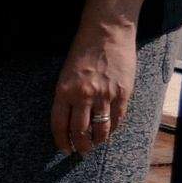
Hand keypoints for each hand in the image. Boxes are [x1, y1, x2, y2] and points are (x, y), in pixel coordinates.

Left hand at [49, 20, 134, 156]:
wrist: (107, 31)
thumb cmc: (84, 49)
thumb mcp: (66, 73)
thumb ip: (68, 95)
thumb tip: (71, 118)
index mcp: (64, 90)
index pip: (59, 125)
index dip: (61, 141)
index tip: (64, 148)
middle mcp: (83, 96)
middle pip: (80, 132)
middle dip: (80, 145)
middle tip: (81, 150)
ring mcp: (104, 96)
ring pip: (100, 130)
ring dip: (97, 141)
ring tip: (96, 143)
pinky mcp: (122, 93)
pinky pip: (117, 119)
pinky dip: (113, 128)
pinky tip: (109, 130)